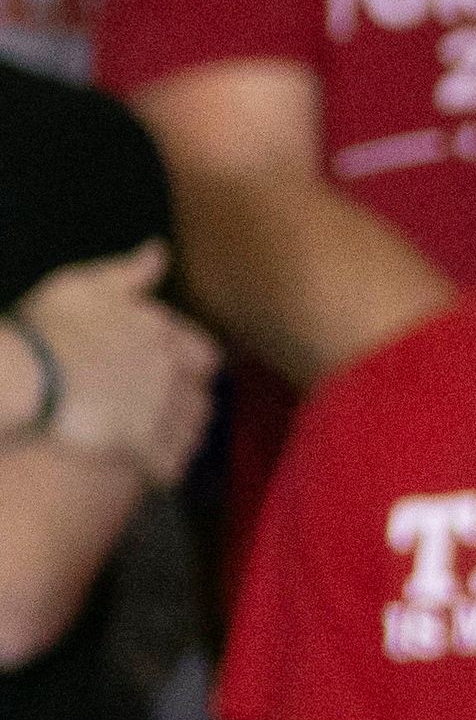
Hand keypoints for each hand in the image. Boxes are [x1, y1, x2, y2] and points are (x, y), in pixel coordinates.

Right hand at [14, 242, 215, 480]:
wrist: (23, 375)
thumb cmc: (48, 326)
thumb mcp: (85, 285)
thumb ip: (130, 272)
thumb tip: (160, 251)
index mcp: (166, 334)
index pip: (207, 356)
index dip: (192, 366)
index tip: (175, 372)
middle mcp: (173, 374)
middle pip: (204, 396)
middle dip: (189, 403)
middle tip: (165, 410)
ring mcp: (160, 413)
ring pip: (194, 432)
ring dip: (183, 435)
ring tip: (161, 438)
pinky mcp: (142, 448)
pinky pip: (172, 466)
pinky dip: (167, 468)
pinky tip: (153, 468)